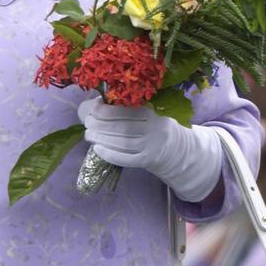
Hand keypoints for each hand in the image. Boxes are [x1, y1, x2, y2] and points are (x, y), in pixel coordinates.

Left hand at [78, 98, 223, 201]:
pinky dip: (110, 154)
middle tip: (87, 122)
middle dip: (101, 124)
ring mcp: (151, 146)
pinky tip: (97, 149)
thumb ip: (134, 110)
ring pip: (123, 143)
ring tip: (88, 134)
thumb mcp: (152, 114)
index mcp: (154, 114)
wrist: (178, 150)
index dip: (109, 110)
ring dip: (102, 138)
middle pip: (124, 127)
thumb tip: (102, 104)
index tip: (95, 108)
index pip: (129, 111)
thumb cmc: (157, 128)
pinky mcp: (148, 161)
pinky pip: (127, 159)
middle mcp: (154, 130)